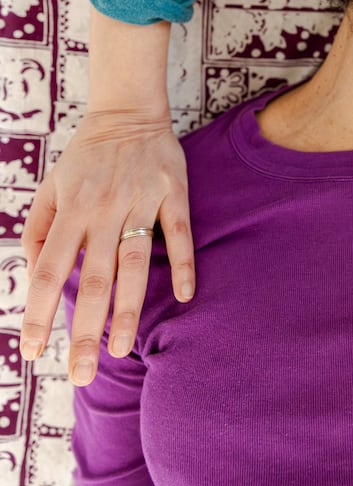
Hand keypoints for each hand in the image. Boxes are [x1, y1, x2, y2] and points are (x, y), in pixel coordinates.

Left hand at [20, 11, 193, 385]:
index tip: (34, 352)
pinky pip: (179, 233)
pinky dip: (184, 263)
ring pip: (135, 263)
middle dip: (85, 330)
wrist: (129, 111)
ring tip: (121, 350)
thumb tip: (34, 274)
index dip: (39, 313)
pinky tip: (185, 296)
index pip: (49, 270)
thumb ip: (38, 227)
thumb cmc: (86, 155)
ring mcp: (142, 201)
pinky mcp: (174, 193)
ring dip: (128, 309)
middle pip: (93, 278)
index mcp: (71, 209)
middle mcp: (104, 209)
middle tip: (81, 374)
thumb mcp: (50, 185)